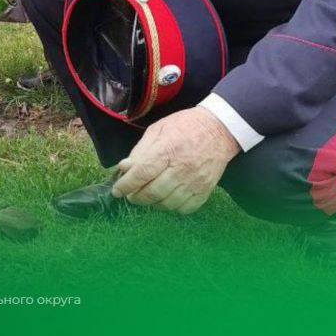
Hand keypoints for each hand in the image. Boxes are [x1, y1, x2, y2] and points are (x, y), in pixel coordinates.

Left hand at [111, 107, 240, 213]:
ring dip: (153, 203)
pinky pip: (184, 208)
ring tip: (148, 194)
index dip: (126, 184)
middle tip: (130, 194)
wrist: (218, 130)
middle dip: (136, 197)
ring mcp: (195, 182)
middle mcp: (182, 168)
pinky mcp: (205, 190)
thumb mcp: (158, 130)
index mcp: (168, 150)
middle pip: (153, 192)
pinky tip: (167, 197)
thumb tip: (124, 168)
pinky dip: (172, 207)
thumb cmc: (184, 127)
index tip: (117, 190)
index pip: (142, 173)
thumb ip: (140, 150)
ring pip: (167, 204)